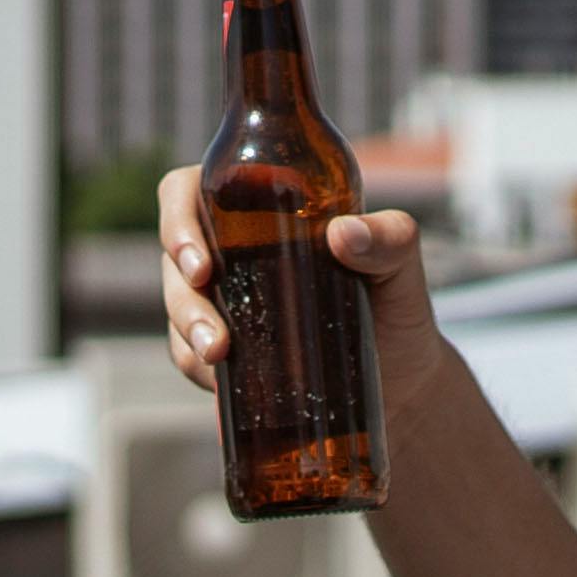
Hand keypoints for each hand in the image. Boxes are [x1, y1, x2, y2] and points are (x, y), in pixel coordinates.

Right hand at [152, 165, 448, 396]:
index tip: (200, 263)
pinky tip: (221, 381)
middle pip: (173, 256)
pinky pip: (187, 355)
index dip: (176, 219)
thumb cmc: (396, 310)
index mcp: (259, 209)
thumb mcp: (402, 267)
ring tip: (220, 357)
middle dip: (183, 296)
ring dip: (188, 332)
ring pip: (176, 307)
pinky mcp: (221, 352)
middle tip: (215, 329)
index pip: (190, 192)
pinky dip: (198, 366)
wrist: (399, 384)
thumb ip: (390, 239)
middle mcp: (229, 250)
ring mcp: (221, 301)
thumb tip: (342, 233)